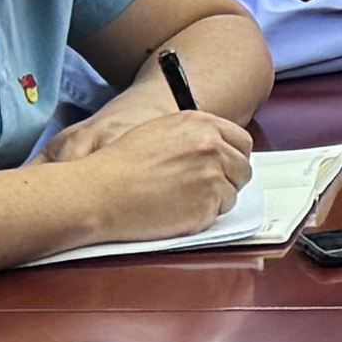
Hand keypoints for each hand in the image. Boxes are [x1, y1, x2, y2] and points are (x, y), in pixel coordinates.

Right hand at [71, 110, 255, 243]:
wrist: (99, 192)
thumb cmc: (120, 165)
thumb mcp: (160, 133)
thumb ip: (193, 138)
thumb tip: (218, 151)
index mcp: (201, 124)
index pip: (241, 142)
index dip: (232, 158)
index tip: (222, 169)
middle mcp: (212, 146)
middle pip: (242, 169)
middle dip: (227, 181)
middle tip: (201, 190)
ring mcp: (213, 175)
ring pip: (232, 194)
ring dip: (213, 200)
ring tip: (180, 201)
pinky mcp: (208, 204)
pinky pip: (217, 214)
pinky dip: (201, 217)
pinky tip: (175, 211)